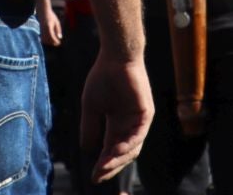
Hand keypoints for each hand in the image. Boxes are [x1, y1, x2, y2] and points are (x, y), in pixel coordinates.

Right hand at [37, 0, 63, 47]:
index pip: (52, 37)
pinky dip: (46, 41)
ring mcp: (41, 30)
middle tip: (58, 43)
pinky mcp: (40, 31)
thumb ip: (58, 30)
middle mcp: (44, 29)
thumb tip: (60, 38)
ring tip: (54, 42)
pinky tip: (50, 40)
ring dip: (49, 42)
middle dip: (53, 43)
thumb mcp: (57, 22)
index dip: (55, 41)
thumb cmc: (51, 16)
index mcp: (48, 27)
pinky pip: (42, 38)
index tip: (59, 42)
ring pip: (44, 40)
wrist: (43, 12)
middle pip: (48, 40)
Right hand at [78, 54, 152, 184]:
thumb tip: (86, 150)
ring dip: (118, 158)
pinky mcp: (146, 112)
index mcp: (117, 123)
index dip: (103, 163)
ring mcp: (139, 119)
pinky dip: (128, 144)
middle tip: (98, 176)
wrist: (115, 57)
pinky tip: (116, 150)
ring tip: (104, 167)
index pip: (111, 149)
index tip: (93, 176)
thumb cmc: (102, 77)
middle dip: (111, 166)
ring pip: (132, 147)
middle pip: (123, 153)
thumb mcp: (91, 107)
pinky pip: (139, 134)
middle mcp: (129, 124)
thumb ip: (90, 128)